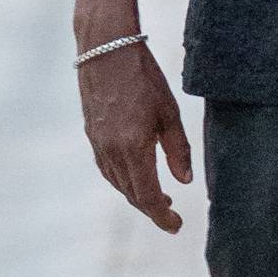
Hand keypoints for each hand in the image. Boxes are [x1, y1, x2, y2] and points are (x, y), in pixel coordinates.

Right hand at [78, 40, 192, 232]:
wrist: (106, 50)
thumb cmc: (143, 77)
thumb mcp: (169, 112)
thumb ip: (178, 150)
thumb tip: (185, 182)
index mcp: (133, 148)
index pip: (148, 197)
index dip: (163, 216)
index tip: (177, 226)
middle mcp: (111, 152)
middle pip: (132, 194)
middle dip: (152, 209)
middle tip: (171, 214)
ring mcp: (98, 145)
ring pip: (118, 183)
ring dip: (137, 195)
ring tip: (159, 197)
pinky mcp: (92, 135)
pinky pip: (107, 169)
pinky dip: (123, 180)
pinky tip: (136, 174)